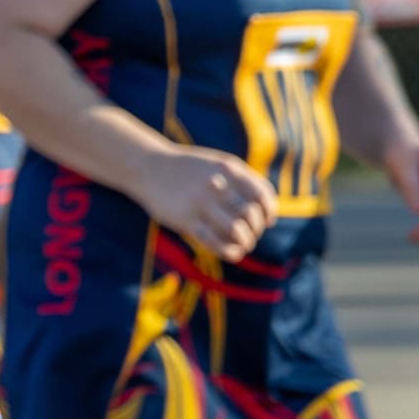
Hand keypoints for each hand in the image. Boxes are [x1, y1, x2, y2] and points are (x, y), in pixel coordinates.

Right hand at [140, 145, 277, 262]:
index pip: (261, 194)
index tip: (267, 221)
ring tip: (243, 245)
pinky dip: (228, 251)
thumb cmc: (189, 168)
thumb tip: (268, 211)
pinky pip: (213, 241)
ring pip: (235, 230)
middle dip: (256, 230)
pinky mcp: (185, 220)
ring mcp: (200, 203)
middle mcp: (216, 185)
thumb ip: (242, 181)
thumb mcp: (218, 164)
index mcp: (228, 169)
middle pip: (250, 215)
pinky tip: (233, 254)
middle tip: (251, 235)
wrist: (149, 167)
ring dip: (245, 242)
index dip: (269, 212)